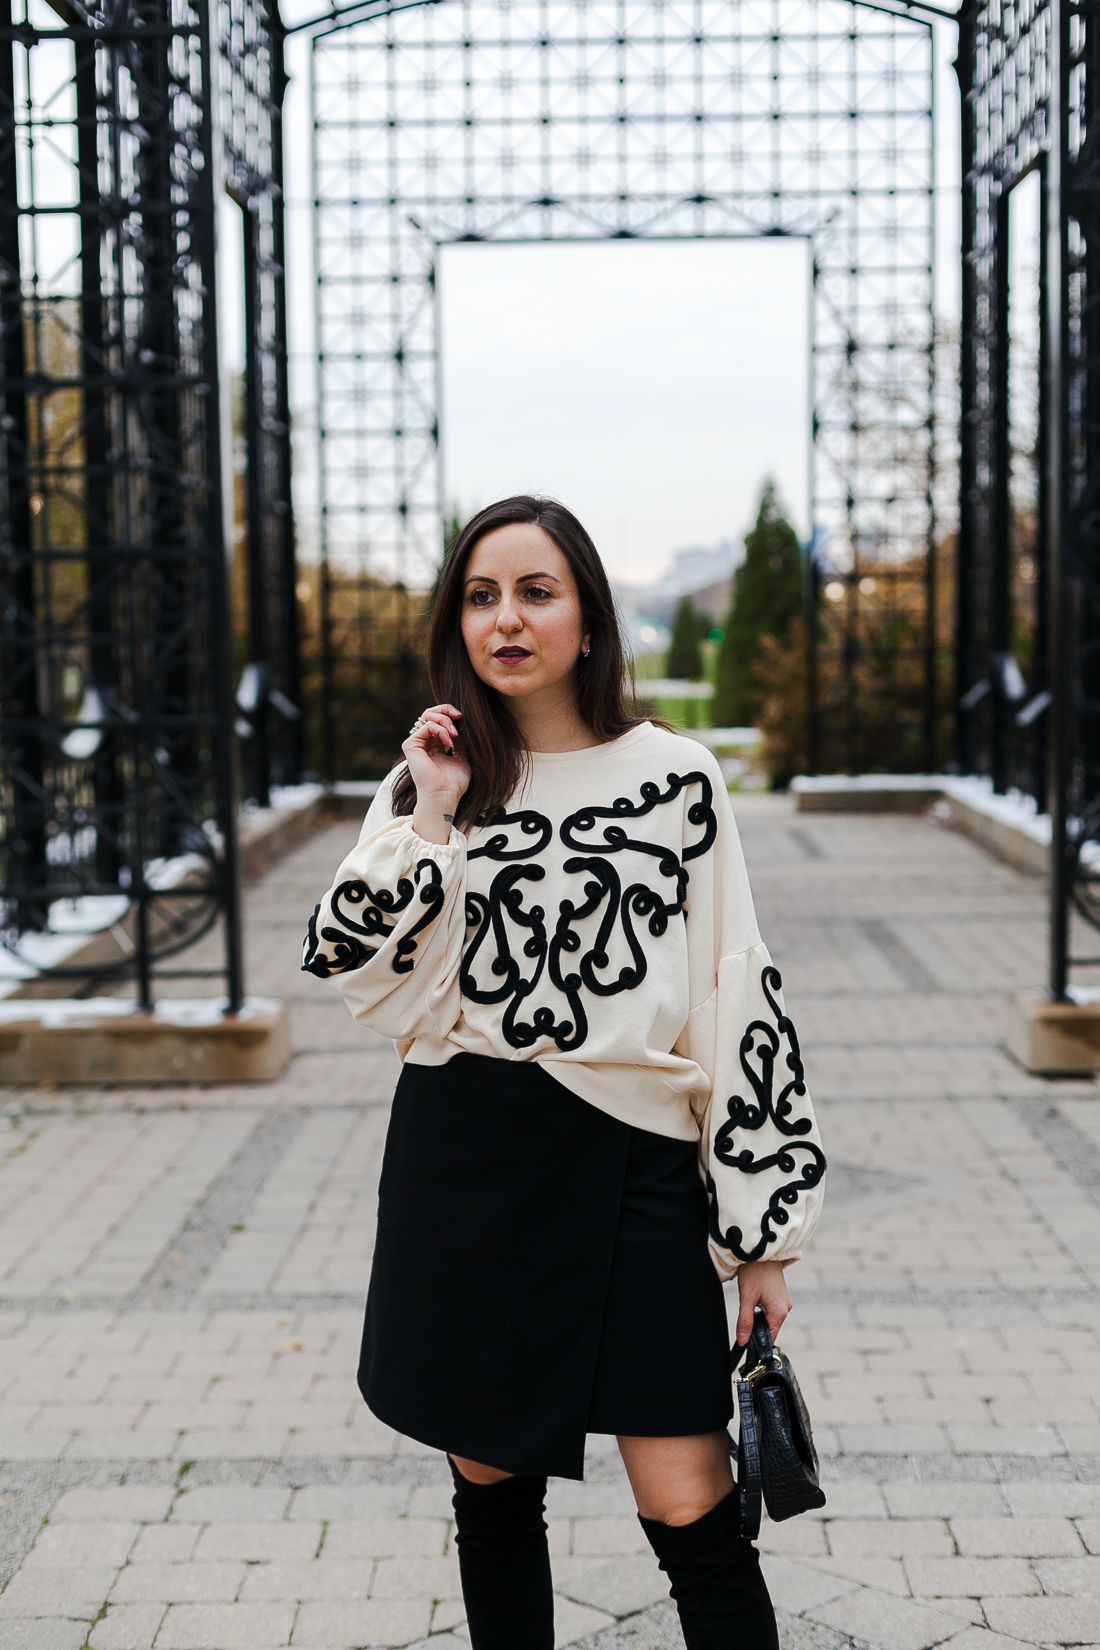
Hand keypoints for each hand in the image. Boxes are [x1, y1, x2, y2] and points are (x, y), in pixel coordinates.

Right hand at [403, 704, 470, 842]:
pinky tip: (449, 742)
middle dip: (445, 709)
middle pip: (430, 712)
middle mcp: (424, 742)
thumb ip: (461, 742)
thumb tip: (462, 726)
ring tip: (455, 734)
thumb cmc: (454, 783)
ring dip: (445, 721)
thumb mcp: (463, 757)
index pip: (438, 719)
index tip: (462, 716)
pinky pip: (426, 726)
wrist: (444, 795)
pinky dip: (440, 730)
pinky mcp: (411, 745)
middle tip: (459, 716)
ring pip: (427, 716)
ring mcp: (416, 743)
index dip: (449, 713)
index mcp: (434, 745)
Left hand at [735, 1259, 791, 1348]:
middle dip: (757, 1328)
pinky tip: (755, 1300)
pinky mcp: (781, 1295)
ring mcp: (785, 1301)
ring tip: (749, 1305)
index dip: (758, 1343)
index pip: (770, 1337)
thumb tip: (743, 1341)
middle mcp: (786, 1308)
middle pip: (770, 1328)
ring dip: (759, 1317)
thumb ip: (745, 1321)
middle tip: (743, 1320)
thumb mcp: (746, 1298)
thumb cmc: (754, 1272)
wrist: (762, 1251)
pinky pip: (772, 1309)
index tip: (746, 1344)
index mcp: (779, 1312)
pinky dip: (762, 1309)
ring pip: (770, 1318)